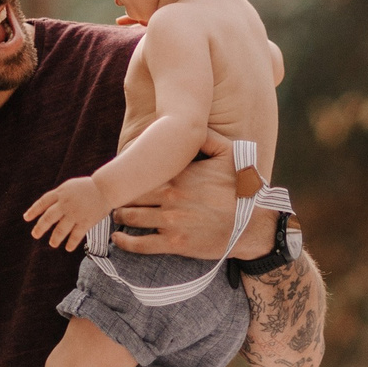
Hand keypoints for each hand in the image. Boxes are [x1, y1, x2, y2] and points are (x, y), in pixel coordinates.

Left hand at [26, 176, 110, 247]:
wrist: (106, 187)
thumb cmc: (87, 187)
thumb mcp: (70, 187)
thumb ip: (59, 197)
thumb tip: (46, 209)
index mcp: (61, 193)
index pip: (43, 202)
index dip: (34, 210)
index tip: (26, 218)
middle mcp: (66, 203)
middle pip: (49, 217)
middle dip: (40, 227)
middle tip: (35, 235)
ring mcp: (75, 213)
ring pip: (61, 229)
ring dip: (55, 238)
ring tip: (52, 244)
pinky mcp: (86, 221)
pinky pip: (76, 235)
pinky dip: (71, 242)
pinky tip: (68, 248)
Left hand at [112, 149, 266, 259]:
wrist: (252, 224)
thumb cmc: (241, 189)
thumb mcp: (229, 153)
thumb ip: (207, 136)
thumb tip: (190, 123)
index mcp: (179, 174)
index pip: (142, 171)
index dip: (129, 173)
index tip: (124, 174)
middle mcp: (170, 197)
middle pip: (131, 194)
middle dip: (120, 195)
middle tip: (115, 196)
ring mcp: (170, 222)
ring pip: (131, 218)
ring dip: (120, 216)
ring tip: (116, 215)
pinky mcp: (174, 244)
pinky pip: (141, 244)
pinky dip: (125, 242)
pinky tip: (117, 238)